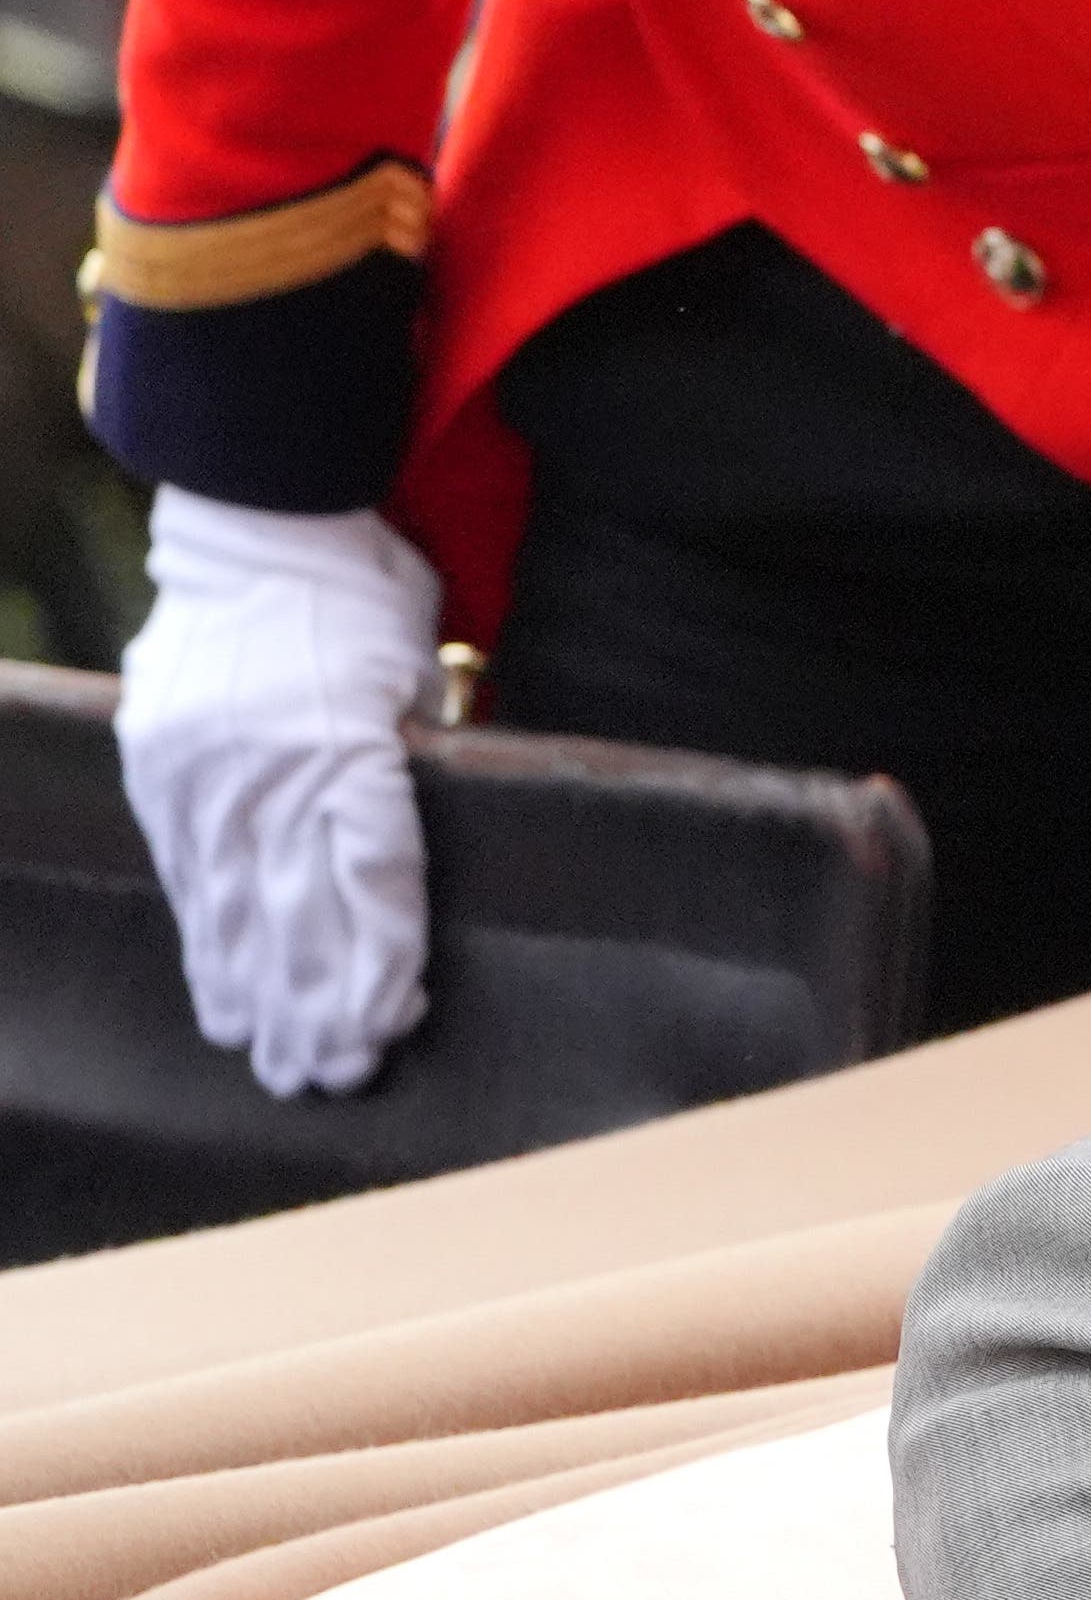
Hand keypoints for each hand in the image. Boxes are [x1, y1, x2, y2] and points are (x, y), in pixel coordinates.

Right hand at [112, 492, 440, 1096]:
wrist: (257, 519)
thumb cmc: (363, 593)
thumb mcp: (416, 675)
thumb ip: (409, 765)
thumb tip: (398, 859)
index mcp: (346, 748)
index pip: (370, 882)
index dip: (379, 964)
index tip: (389, 1024)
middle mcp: (270, 769)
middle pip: (295, 913)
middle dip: (314, 1008)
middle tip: (329, 1079)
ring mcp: (208, 770)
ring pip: (232, 906)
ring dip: (255, 993)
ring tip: (273, 1061)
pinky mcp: (165, 767)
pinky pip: (187, 871)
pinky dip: (206, 938)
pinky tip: (218, 994)